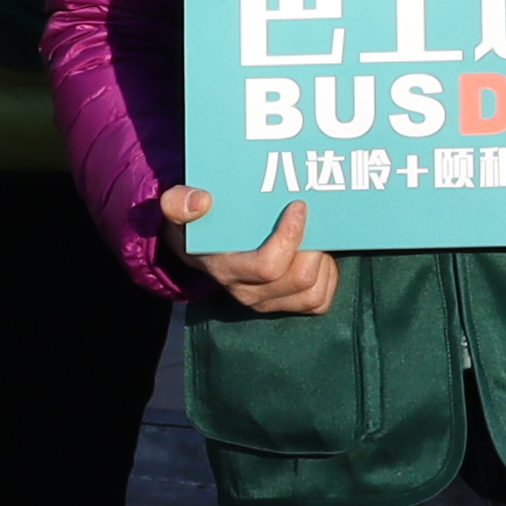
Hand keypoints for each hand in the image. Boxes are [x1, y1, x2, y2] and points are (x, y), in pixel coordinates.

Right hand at [161, 185, 334, 315]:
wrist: (198, 248)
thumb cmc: (196, 225)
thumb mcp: (177, 209)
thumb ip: (178, 202)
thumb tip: (201, 201)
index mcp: (226, 268)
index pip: (267, 266)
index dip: (290, 237)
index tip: (298, 206)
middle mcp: (248, 292)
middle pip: (299, 279)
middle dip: (315, 249)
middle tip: (316, 222)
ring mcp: (268, 301)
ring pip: (313, 293)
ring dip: (324, 264)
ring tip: (319, 238)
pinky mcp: (285, 304)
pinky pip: (318, 302)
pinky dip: (328, 278)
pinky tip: (322, 255)